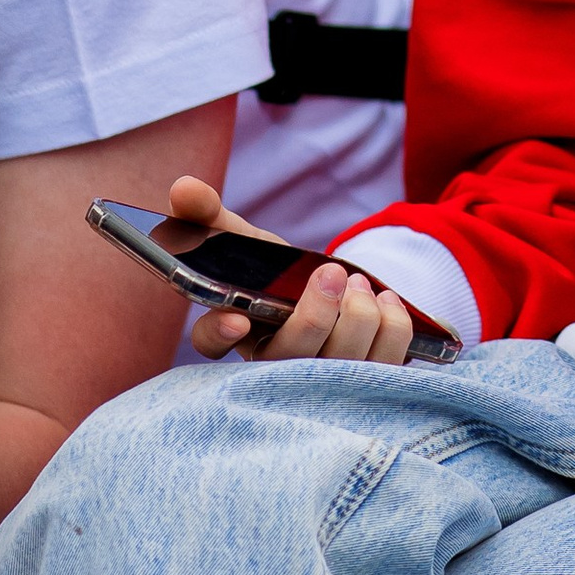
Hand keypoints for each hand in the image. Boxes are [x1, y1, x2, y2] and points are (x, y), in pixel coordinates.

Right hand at [162, 179, 416, 366]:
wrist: (332, 296)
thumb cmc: (276, 274)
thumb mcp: (246, 242)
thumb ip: (211, 215)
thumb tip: (183, 187)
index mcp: (236, 331)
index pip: (212, 343)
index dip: (220, 334)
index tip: (237, 318)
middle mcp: (274, 368)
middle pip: (291, 356)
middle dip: (316, 313)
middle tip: (333, 273)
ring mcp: (319, 386)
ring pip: (343, 363)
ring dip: (359, 315)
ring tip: (359, 285)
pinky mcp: (363, 387)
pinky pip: (386, 362)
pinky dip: (392, 325)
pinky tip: (384, 302)